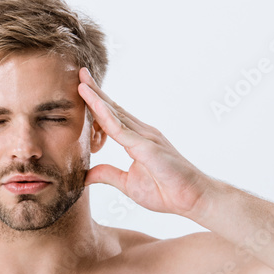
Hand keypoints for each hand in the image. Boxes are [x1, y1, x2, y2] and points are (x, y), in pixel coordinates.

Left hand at [77, 67, 212, 217]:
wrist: (193, 199)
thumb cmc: (166, 191)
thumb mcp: (128, 184)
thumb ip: (108, 175)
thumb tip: (84, 175)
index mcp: (137, 140)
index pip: (112, 118)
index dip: (96, 104)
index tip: (81, 89)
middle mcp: (142, 133)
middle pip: (113, 108)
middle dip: (95, 92)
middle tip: (80, 74)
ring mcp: (146, 137)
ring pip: (116, 114)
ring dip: (97, 98)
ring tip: (82, 83)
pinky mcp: (148, 147)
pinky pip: (123, 130)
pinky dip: (108, 117)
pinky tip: (95, 105)